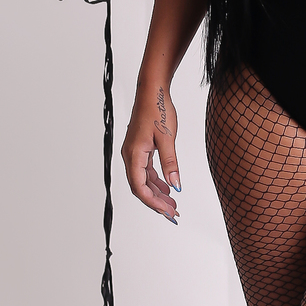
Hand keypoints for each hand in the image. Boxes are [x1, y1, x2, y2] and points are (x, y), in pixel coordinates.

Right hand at [121, 80, 180, 221]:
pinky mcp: (140, 148)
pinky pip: (145, 171)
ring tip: (173, 204)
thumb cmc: (158, 109)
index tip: (168, 212)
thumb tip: (176, 185)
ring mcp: (134, 152)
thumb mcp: (167, 138)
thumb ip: (171, 163)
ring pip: (143, 180)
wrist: (152, 91)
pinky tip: (167, 187)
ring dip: (157, 193)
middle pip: (140, 187)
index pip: (140, 187)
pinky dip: (156, 181)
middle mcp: (130, 155)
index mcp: (134, 154)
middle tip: (173, 214)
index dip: (153, 202)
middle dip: (156, 202)